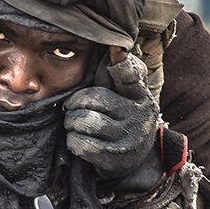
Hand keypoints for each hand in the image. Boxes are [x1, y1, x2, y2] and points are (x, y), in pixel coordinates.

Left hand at [62, 49, 159, 179]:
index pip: (131, 78)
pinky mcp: (113, 158)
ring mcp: (126, 138)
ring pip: (86, 122)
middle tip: (70, 106)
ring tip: (72, 123)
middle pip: (97, 99)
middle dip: (76, 102)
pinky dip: (72, 140)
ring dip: (72, 122)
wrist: (137, 160)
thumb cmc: (123, 120)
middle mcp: (137, 116)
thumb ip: (120, 78)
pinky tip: (75, 139)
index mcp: (140, 96)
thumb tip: (115, 48)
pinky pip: (81, 144)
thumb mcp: (128, 98)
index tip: (116, 49)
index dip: (123, 65)